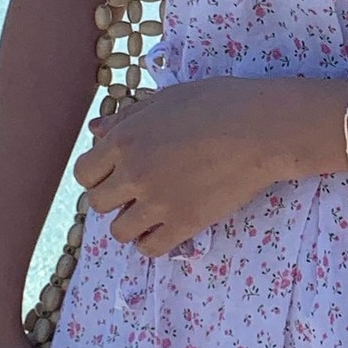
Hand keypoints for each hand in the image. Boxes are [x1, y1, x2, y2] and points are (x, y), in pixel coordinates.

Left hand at [72, 77, 298, 257]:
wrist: (263, 130)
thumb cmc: (219, 104)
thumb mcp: (167, 99)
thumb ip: (128, 117)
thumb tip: (96, 130)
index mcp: (125, 140)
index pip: (84, 173)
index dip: (98, 175)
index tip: (115, 174)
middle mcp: (134, 173)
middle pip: (97, 203)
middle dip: (113, 198)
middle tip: (135, 192)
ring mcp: (158, 202)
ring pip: (119, 231)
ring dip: (131, 223)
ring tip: (150, 213)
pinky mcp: (185, 223)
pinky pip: (150, 249)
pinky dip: (152, 243)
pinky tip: (164, 229)